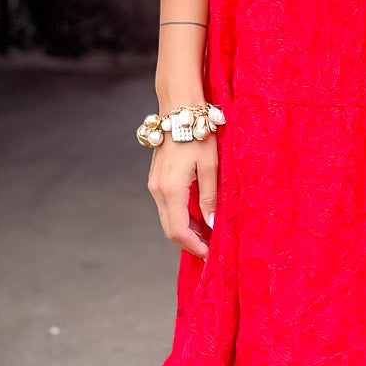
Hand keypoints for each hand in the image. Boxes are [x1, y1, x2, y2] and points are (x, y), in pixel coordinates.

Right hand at [148, 131, 218, 258]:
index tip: (210, 255)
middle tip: (210, 250)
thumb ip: (210, 197)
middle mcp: (158, 190)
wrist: (179, 110)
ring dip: (186, 230)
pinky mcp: (157, 179)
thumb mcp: (210, 166)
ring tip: (208, 236)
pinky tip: (197, 218)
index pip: (179, 230)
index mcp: (171, 189)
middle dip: (189, 243)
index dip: (194, 246)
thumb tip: (210, 224)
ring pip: (167, 218)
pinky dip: (181, 217)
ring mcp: (155, 185)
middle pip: (170, 229)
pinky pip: (167, 207)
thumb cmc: (198, 134)